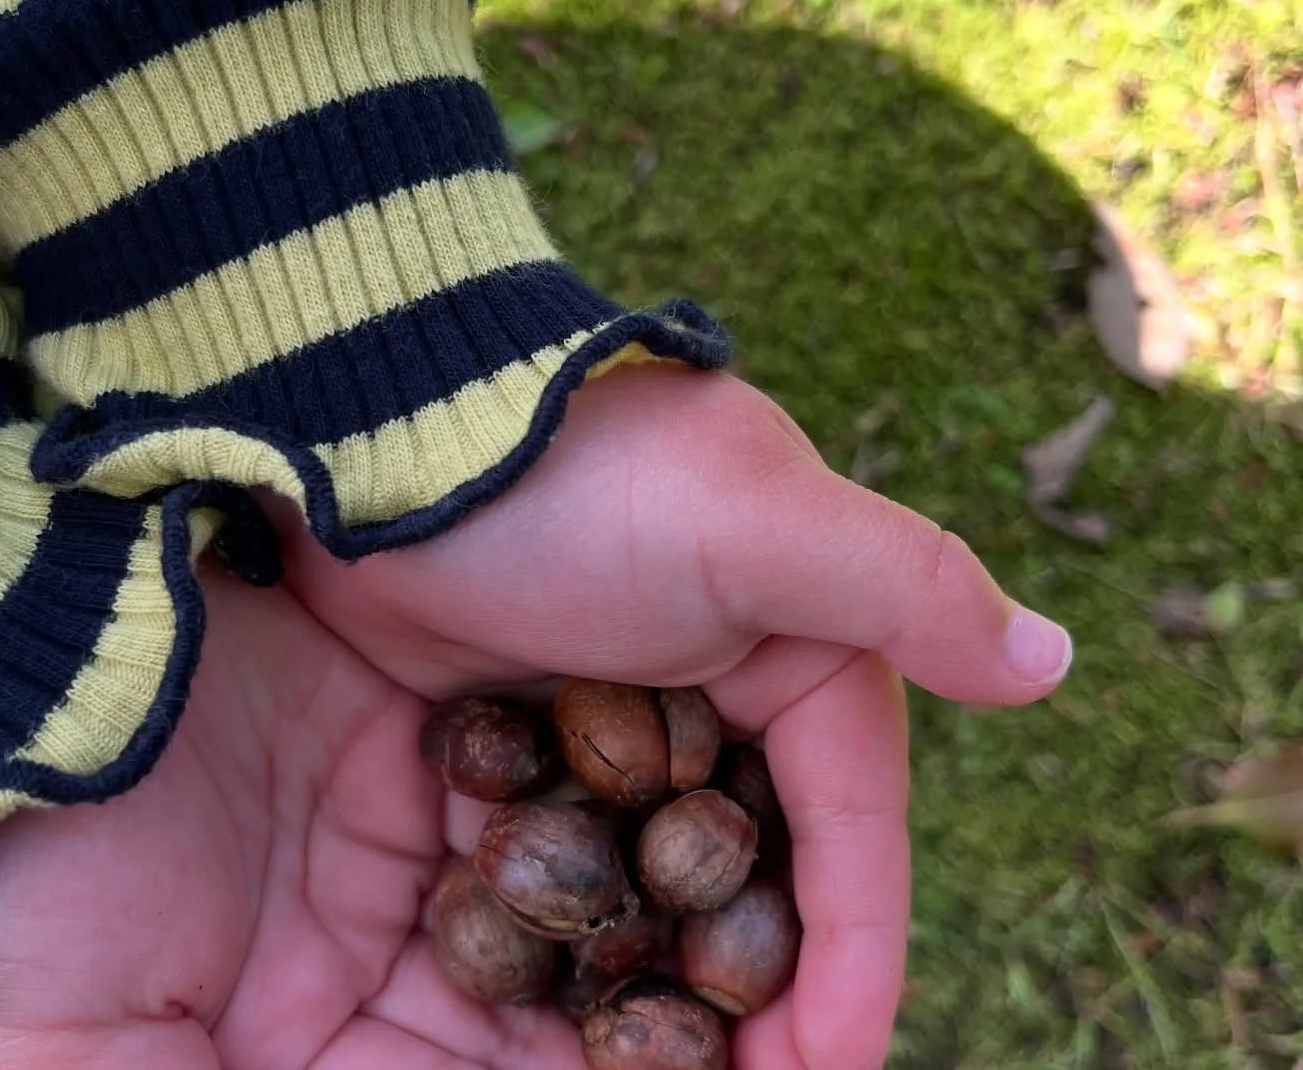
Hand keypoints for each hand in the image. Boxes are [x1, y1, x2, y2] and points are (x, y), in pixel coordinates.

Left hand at [0, 366, 1070, 1069]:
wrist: (392, 431)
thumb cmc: (581, 472)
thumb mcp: (756, 517)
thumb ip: (906, 589)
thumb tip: (1049, 662)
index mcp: (792, 668)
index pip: (845, 845)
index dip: (853, 969)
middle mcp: (707, 715)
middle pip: (748, 894)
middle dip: (749, 1007)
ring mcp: (599, 744)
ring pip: (651, 906)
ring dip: (656, 999)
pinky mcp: (507, 758)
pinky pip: (551, 881)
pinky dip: (560, 953)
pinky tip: (542, 1021)